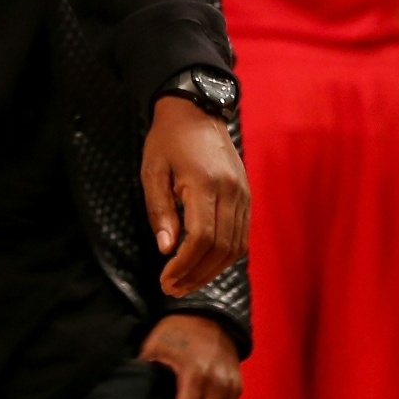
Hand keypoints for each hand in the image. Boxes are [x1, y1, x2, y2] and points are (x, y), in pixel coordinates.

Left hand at [141, 96, 248, 295]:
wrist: (197, 110)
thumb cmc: (167, 139)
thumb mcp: (152, 170)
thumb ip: (159, 210)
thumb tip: (166, 249)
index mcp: (206, 184)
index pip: (202, 239)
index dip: (184, 265)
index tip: (165, 279)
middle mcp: (231, 192)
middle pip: (221, 249)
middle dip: (196, 274)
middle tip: (172, 288)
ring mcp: (243, 194)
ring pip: (235, 247)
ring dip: (211, 270)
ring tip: (185, 282)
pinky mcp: (247, 196)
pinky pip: (241, 235)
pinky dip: (224, 256)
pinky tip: (203, 264)